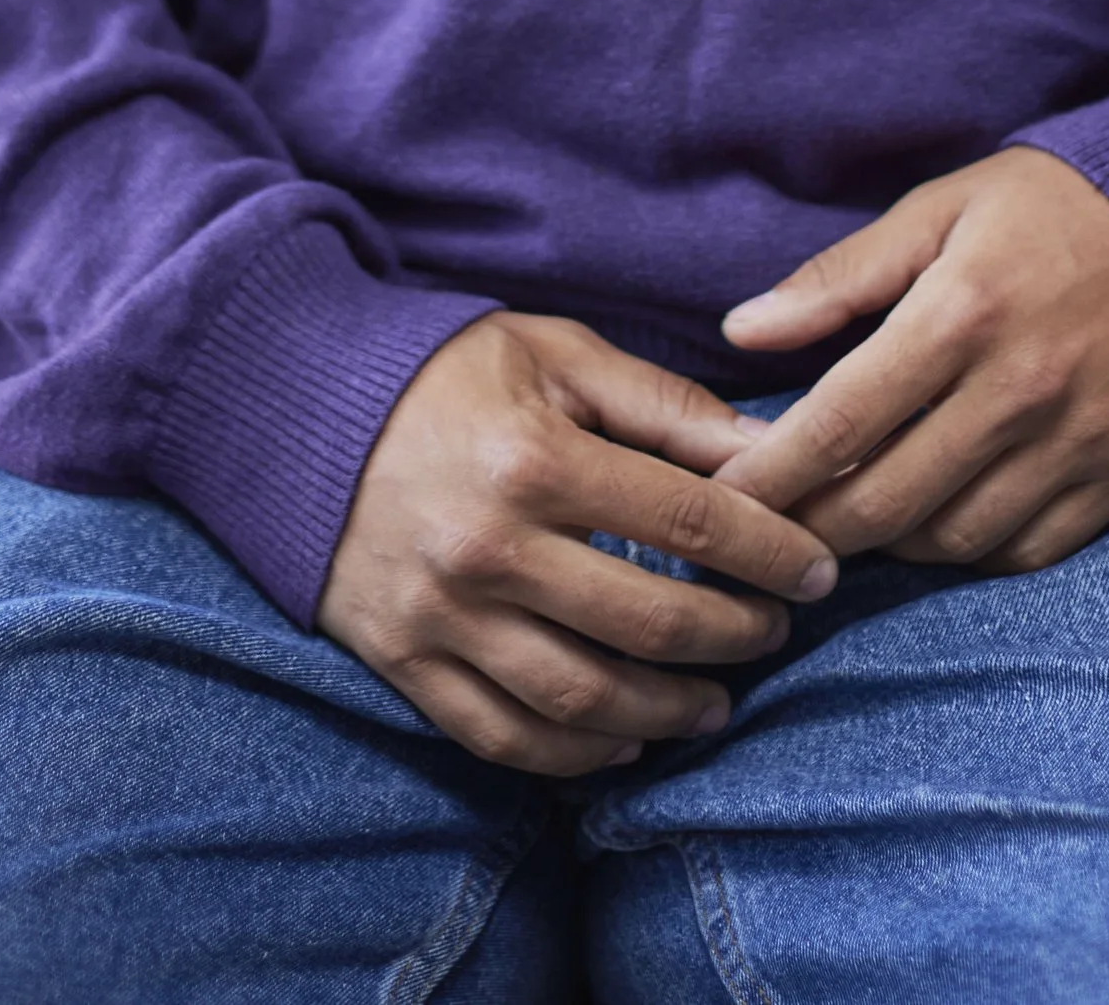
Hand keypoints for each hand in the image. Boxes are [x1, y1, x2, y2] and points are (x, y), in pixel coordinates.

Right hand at [317, 311, 838, 777]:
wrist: (289, 406)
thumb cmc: (443, 370)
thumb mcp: (557, 355)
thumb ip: (664, 406)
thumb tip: (769, 451)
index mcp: (536, 457)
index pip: (689, 522)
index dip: (770, 552)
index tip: (819, 567)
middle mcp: (491, 548)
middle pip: (649, 622)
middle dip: (736, 635)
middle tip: (776, 630)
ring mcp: (444, 616)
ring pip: (585, 699)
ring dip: (671, 710)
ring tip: (717, 700)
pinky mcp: (405, 662)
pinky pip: (507, 737)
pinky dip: (579, 754)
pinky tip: (628, 736)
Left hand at [715, 147, 1108, 575]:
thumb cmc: (1052, 205)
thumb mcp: (940, 208)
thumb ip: (839, 276)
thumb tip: (740, 330)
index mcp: (960, 314)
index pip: (839, 423)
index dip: (768, 476)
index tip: (719, 503)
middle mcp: (1018, 391)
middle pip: (884, 502)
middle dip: (808, 528)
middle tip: (765, 529)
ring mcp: (1075, 443)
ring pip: (949, 540)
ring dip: (884, 545)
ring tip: (844, 523)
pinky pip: (1024, 553)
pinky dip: (967, 555)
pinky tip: (933, 526)